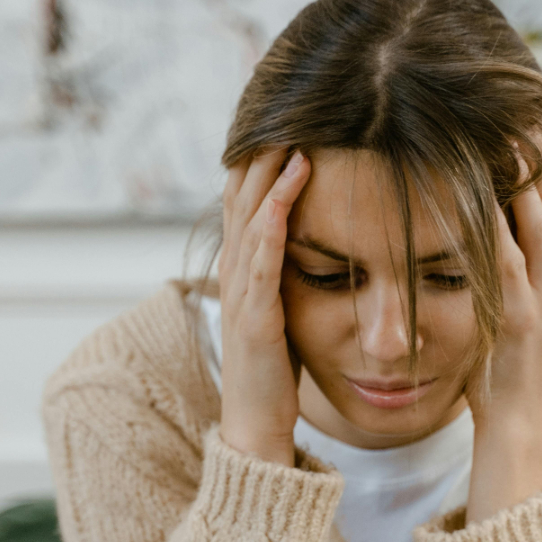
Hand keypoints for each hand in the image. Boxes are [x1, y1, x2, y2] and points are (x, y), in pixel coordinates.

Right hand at [217, 147, 310, 466]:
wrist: (256, 431)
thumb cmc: (274, 376)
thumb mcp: (281, 315)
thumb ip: (285, 279)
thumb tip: (305, 248)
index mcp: (244, 273)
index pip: (247, 201)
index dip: (261, 161)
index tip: (286, 123)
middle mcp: (236, 275)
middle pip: (242, 196)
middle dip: (263, 152)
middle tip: (286, 110)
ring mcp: (242, 294)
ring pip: (250, 216)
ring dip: (269, 172)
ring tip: (290, 131)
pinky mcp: (256, 316)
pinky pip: (261, 257)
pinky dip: (274, 218)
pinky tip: (289, 189)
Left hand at [463, 149, 541, 524]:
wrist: (519, 427)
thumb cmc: (507, 369)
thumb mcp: (521, 309)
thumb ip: (518, 270)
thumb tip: (497, 228)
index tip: (528, 122)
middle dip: (538, 157)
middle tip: (519, 114)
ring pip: (538, 224)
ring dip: (523, 180)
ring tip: (506, 138)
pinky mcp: (518, 321)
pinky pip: (506, 264)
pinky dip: (492, 229)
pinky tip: (477, 200)